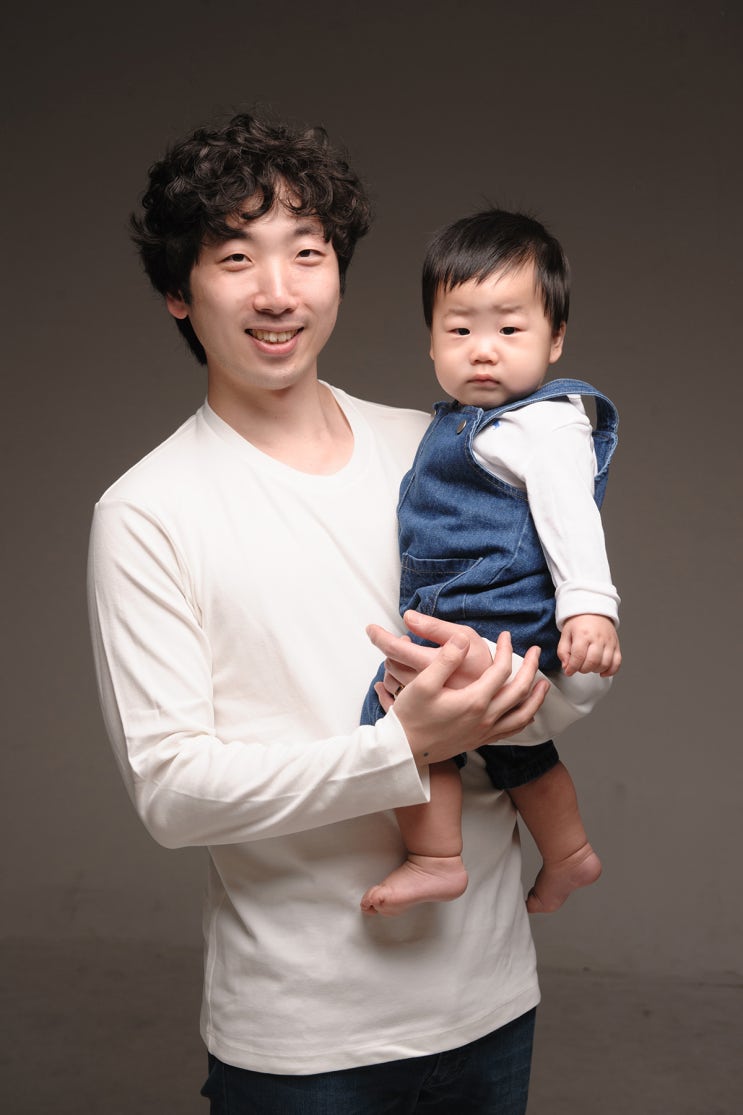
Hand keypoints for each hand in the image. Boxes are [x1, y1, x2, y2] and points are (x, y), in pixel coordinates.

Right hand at [366, 613, 548, 764]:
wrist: (403, 751)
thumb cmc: (410, 716)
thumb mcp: (423, 684)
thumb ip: (446, 659)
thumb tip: (463, 639)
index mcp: (474, 701)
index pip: (501, 670)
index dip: (506, 650)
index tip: (504, 635)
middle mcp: (485, 718)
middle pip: (519, 691)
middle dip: (531, 668)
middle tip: (535, 651)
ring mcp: (484, 732)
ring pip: (522, 715)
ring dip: (536, 698)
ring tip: (544, 685)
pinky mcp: (479, 740)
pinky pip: (510, 730)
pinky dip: (523, 719)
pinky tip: (526, 715)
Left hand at [367, 610, 493, 698]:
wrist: (496, 696)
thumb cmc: (481, 663)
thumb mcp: (465, 637)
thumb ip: (435, 627)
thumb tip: (407, 617)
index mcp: (431, 664)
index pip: (394, 649)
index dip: (379, 636)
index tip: (371, 628)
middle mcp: (423, 684)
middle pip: (392, 664)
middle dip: (393, 649)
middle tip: (405, 642)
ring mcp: (421, 700)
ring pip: (392, 681)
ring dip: (394, 666)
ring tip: (408, 657)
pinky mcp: (422, 709)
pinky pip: (394, 696)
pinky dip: (391, 684)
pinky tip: (395, 677)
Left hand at [558, 614, 620, 676]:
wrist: (593, 611)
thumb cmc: (579, 623)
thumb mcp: (565, 634)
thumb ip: (563, 652)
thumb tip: (567, 667)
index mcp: (583, 634)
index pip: (578, 656)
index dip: (572, 668)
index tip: (569, 671)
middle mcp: (598, 638)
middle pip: (592, 662)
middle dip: (583, 669)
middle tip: (578, 666)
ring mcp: (609, 642)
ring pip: (605, 664)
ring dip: (595, 670)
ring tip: (588, 666)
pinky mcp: (616, 645)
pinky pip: (617, 662)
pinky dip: (610, 671)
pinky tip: (602, 671)